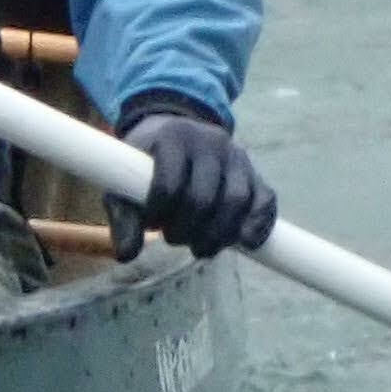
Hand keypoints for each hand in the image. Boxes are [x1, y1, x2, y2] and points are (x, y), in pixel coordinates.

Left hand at [106, 96, 277, 261]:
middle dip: (187, 229)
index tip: (151, 224)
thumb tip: (126, 256)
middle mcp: (210, 142)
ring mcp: (237, 156)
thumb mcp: (125, 183)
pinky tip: (244, 242)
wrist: (173, 135)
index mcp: (174, 138)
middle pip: (205, 197)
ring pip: (237, 200)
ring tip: (200, 249)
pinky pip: (265, 201)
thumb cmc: (144, 165)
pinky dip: (258, 225)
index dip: (159, 213)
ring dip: (219, 234)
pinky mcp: (255, 172)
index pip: (169, 184)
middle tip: (173, 239)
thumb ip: (124, 218)